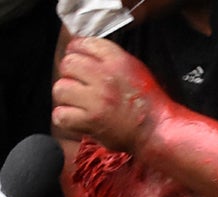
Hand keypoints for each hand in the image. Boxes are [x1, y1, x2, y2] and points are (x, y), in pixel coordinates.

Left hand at [52, 37, 168, 150]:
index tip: (79, 64)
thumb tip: (82, 53)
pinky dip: (66, 118)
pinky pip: (61, 114)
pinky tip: (77, 119)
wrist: (157, 130)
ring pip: (61, 89)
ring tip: (78, 104)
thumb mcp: (133, 68)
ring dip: (66, 97)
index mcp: (116, 60)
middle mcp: (104, 76)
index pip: (81, 43)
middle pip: (67, 64)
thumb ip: (108, 58)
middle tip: (79, 87)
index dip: (76, 53)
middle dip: (70, 75)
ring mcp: (96, 100)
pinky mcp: (91, 121)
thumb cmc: (148, 102)